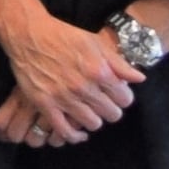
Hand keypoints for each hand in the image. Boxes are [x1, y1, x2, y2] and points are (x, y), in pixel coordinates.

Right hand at [0, 9, 135, 146]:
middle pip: (111, 114)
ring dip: (94, 120)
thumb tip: (139, 79)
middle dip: (110, 110)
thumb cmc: (63, 35)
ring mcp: (64, 97)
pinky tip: (76, 131)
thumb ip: (119, 63)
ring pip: (92, 124)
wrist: (28, 34)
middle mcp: (84, 87)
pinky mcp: (45, 104)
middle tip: (103, 104)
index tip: (116, 95)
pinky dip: (73, 135)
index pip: (125, 99)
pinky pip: (64, 130)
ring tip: (89, 113)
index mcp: (99, 71)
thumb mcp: (95, 43)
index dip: (123, 98)